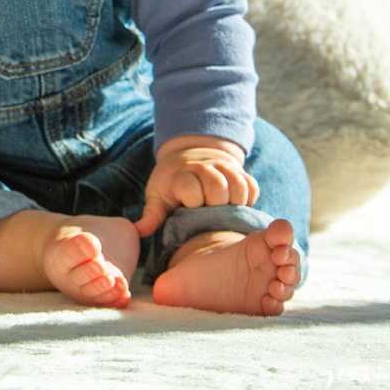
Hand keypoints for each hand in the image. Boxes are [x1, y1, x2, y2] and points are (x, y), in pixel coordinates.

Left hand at [134, 140, 258, 237]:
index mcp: (182, 175)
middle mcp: (204, 167)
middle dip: (215, 203)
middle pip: (218, 187)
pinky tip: (236, 205)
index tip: (188, 206)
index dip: (192, 201)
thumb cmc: (171, 185)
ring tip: (223, 209)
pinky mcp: (240, 171)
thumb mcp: (158, 197)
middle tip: (208, 211)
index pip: (192, 189)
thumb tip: (137, 232)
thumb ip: (151, 215)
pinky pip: (251, 186)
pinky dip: (248, 198)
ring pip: (238, 186)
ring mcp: (224, 167)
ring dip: (234, 201)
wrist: (189, 157)